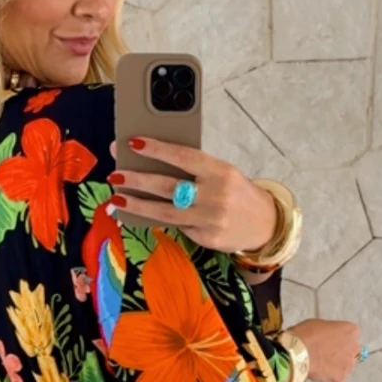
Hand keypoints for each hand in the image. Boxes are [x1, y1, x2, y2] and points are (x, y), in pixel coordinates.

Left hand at [105, 135, 276, 255]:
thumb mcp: (223, 173)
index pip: (183, 157)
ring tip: (117, 198)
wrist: (266, 224)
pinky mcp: (206, 239)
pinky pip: (176, 227)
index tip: (133, 143)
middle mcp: (216, 195)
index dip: (156, 149)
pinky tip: (138, 214)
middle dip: (137, 180)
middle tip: (115, 174)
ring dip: (137, 205)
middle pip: (168, 186)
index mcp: (221, 171)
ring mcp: (210, 220)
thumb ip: (195, 169)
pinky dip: (156, 220)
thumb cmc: (238, 193)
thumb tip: (154, 163)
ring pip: (165, 212)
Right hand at [289, 319, 361, 381]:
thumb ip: (329, 332)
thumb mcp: (320, 324)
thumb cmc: (306, 334)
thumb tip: (326, 337)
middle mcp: (354, 347)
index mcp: (351, 331)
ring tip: (319, 366)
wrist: (298, 351)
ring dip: (335, 369)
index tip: (328, 344)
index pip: (349, 338)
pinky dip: (329, 381)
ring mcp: (349, 364)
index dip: (338, 342)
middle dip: (340, 356)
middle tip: (325, 356)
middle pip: (350, 354)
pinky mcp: (341, 379)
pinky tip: (319, 375)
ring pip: (345, 369)